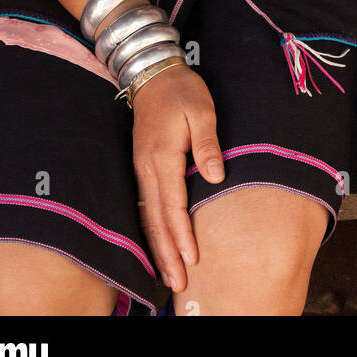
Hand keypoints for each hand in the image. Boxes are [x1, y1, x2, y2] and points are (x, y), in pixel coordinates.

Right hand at [131, 64, 224, 291]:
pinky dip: (152, 230)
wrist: (152, 73)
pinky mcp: (143, 168)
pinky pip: (146, 206)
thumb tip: (214, 175)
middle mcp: (147, 168)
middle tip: (179, 283)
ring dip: (158, 247)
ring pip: (147, 216)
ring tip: (170, 275)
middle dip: (167, 253)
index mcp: (162, 156)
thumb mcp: (202, 110)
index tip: (192, 258)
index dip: (182, 234)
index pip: (172, 204)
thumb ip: (207, 144)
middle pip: (155, 219)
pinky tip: (160, 245)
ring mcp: (141, 169)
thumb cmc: (181, 91)